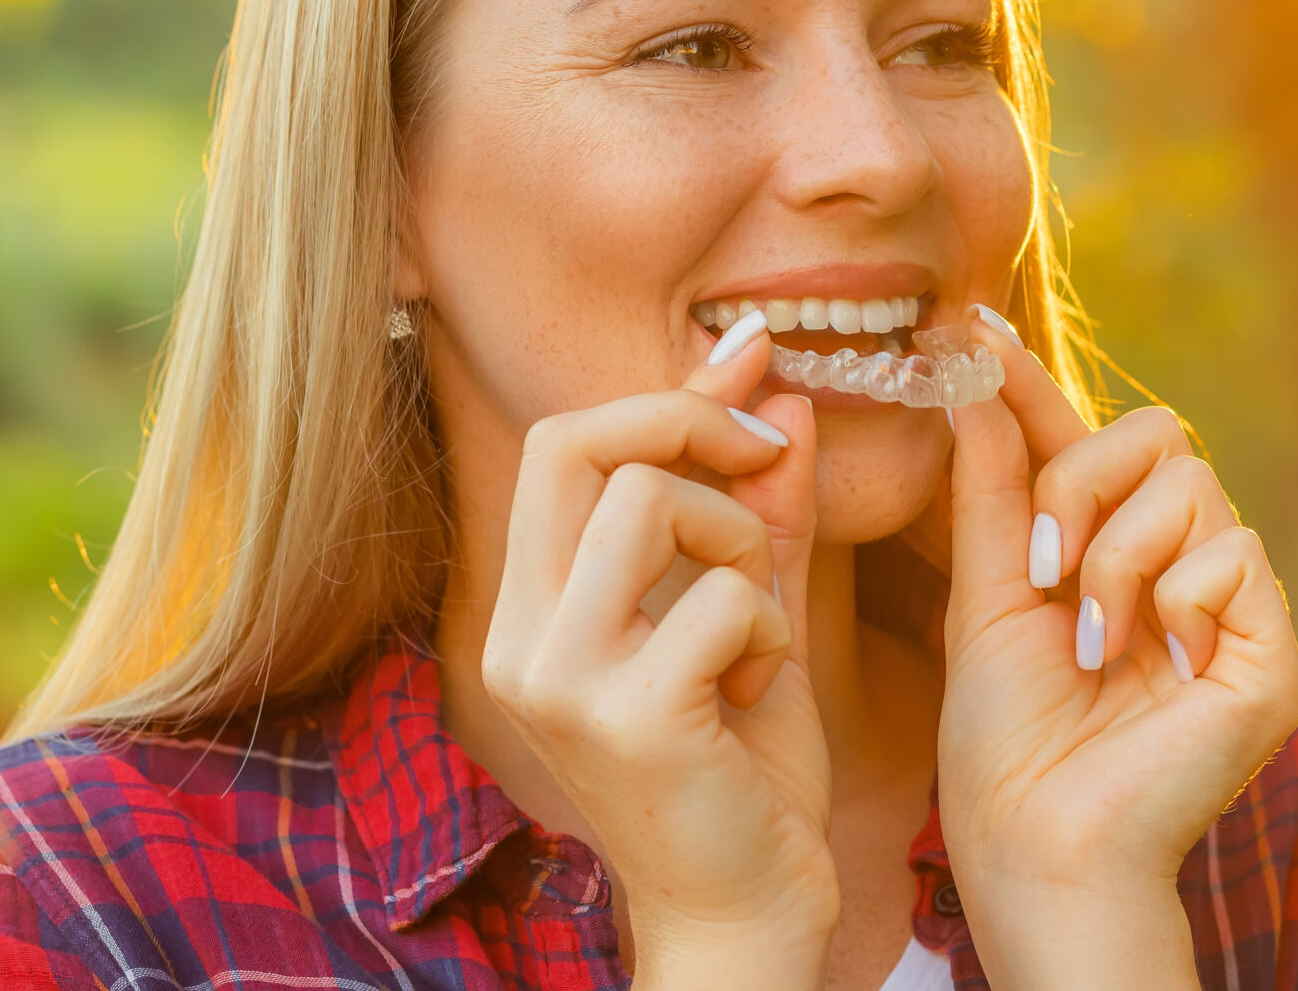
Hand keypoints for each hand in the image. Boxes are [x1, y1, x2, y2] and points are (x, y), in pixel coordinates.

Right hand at [480, 325, 835, 986]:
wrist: (745, 913)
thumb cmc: (742, 767)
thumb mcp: (751, 613)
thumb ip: (758, 506)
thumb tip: (775, 386)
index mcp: (535, 607)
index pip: (559, 443)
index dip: (664, 396)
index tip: (752, 384)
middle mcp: (522, 638)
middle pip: (578, 443)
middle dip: (693, 426)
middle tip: (765, 461)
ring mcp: (562, 678)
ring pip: (648, 502)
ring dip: (738, 542)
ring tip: (757, 622)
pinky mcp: (625, 717)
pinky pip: (720, 596)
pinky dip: (768, 627)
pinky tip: (759, 689)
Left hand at [935, 310, 1297, 989]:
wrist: (1040, 844)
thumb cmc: (1005, 743)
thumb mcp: (983, 599)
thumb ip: (990, 493)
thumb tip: (975, 382)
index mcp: (1103, 552)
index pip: (1076, 437)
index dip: (1030, 381)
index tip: (968, 324)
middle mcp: (1175, 566)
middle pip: (1156, 434)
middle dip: (1082, 480)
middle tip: (1042, 563)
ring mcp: (1229, 606)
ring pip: (1192, 485)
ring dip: (1117, 555)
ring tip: (1092, 640)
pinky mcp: (1273, 648)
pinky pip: (1235, 550)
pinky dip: (1174, 598)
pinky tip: (1153, 666)